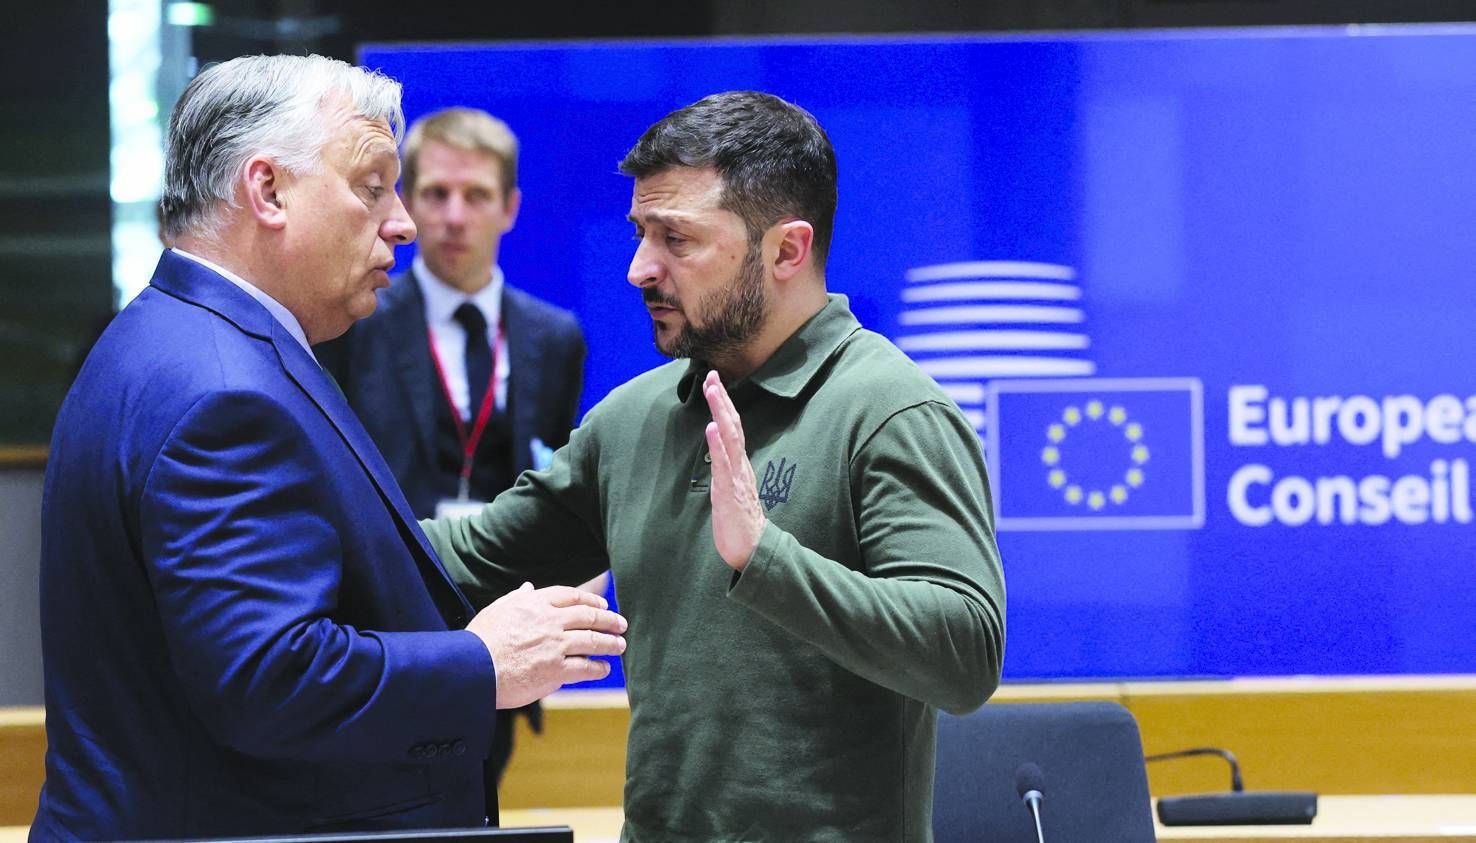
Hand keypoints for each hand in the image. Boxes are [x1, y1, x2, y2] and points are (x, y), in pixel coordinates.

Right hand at [466, 582, 626, 708]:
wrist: (472, 669)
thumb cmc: (479, 641)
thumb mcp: (496, 610)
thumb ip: (515, 598)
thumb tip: (527, 587)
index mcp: (535, 604)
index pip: (572, 597)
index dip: (591, 601)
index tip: (602, 606)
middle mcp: (550, 621)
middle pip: (589, 617)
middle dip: (610, 620)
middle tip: (621, 624)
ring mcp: (555, 645)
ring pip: (593, 641)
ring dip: (610, 643)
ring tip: (620, 646)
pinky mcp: (556, 670)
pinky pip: (585, 667)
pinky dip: (598, 668)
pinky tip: (604, 668)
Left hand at [702, 370, 765, 570]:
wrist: (752, 550)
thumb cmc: (740, 525)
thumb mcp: (730, 493)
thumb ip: (726, 473)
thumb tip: (718, 457)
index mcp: (740, 466)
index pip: (733, 429)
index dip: (724, 405)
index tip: (715, 383)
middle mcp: (740, 466)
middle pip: (733, 426)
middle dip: (722, 399)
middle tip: (712, 375)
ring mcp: (736, 477)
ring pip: (730, 438)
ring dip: (720, 411)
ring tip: (712, 390)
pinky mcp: (730, 491)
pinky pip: (723, 463)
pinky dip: (717, 443)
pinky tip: (711, 427)